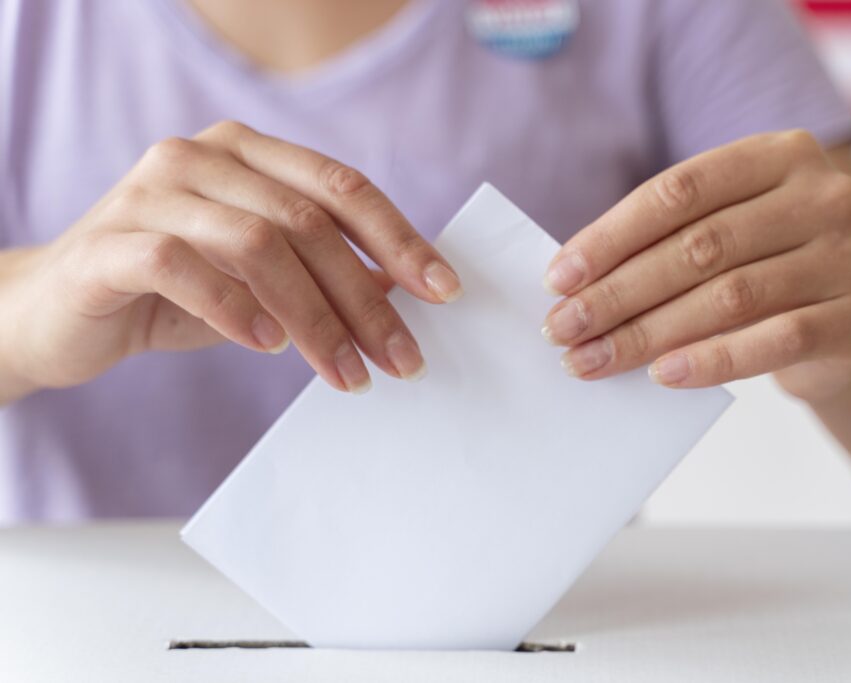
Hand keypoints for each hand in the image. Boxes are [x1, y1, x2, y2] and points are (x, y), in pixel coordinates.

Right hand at [2, 121, 461, 394]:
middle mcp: (200, 157)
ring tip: (345, 372)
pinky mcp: (109, 241)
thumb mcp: (260, 280)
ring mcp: (150, 191)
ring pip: (256, 244)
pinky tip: (267, 346)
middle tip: (401, 359)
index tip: (442, 291)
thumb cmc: (172, 292)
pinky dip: (234, 308)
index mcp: (246, 152)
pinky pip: (183, 265)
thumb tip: (400, 290)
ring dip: (314, 318)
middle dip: (365, 299)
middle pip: (307, 222)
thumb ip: (320, 273)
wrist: (59, 313)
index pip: (341, 186)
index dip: (398, 238)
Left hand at [540, 131, 850, 401]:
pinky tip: (662, 374)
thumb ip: (666, 241)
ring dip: (648, 333)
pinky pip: (774, 341)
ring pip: (730, 296)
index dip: (612, 235)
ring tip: (593, 359)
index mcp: (780, 154)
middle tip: (562, 328)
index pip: (680, 191)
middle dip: (618, 292)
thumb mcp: (724, 234)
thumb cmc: (763, 270)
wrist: (848, 328)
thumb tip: (572, 284)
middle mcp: (825, 195)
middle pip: (699, 246)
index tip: (558, 278)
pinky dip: (712, 361)